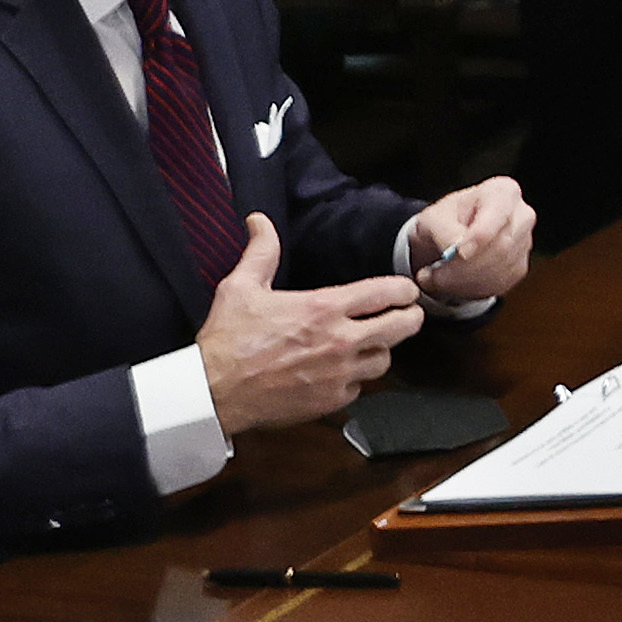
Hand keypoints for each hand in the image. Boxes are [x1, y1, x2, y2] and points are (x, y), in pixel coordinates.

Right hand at [193, 212, 426, 431]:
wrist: (212, 393)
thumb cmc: (227, 339)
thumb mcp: (240, 286)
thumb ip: (261, 251)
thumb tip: (259, 219)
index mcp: (324, 307)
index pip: (386, 292)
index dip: (404, 289)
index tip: (407, 289)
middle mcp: (340, 340)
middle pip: (401, 327)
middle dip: (410, 318)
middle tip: (408, 314)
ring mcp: (338, 374)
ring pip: (384, 360)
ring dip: (381, 350)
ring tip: (372, 344)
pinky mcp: (330, 401)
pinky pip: (360, 387)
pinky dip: (356, 379)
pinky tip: (343, 372)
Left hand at [406, 175, 536, 305]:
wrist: (449, 236)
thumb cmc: (446, 219)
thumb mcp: (434, 217)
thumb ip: (444, 229)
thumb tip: (455, 247)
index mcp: (502, 192)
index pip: (498, 216)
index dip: (479, 237)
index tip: (459, 252)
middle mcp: (521, 215)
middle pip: (500, 247)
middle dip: (463, 267)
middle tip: (433, 275)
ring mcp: (524, 242)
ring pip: (498, 270)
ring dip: (462, 281)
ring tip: (437, 278)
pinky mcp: (519, 267)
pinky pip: (499, 284)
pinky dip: (471, 289)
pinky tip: (454, 281)